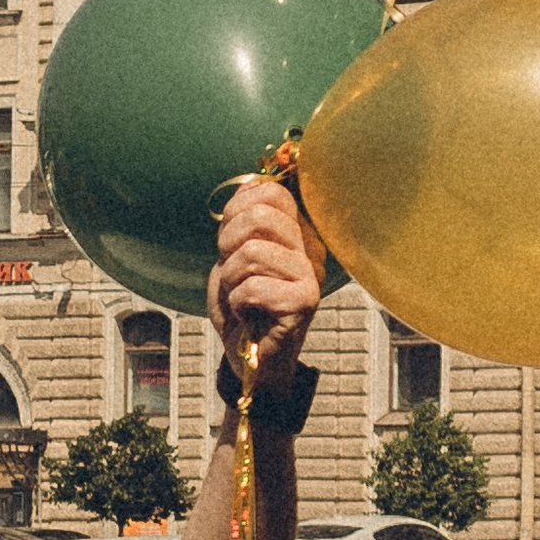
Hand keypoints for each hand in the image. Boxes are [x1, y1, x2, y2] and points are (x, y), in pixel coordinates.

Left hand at [209, 172, 323, 389]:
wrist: (249, 356)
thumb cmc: (242, 307)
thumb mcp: (232, 255)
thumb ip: (242, 220)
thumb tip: (251, 183)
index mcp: (295, 230)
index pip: (269, 192)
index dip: (235, 213)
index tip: (230, 245)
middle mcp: (309, 247)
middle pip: (260, 215)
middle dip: (228, 245)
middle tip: (233, 274)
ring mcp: (311, 273)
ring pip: (252, 252)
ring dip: (231, 279)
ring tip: (241, 296)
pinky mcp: (306, 301)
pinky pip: (254, 287)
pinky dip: (238, 302)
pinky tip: (249, 314)